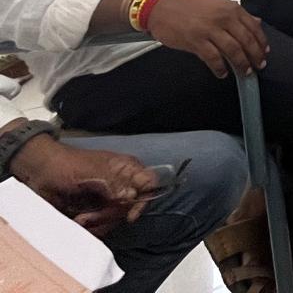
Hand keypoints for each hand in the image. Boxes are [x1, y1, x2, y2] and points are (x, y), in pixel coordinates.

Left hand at [11, 135, 156, 236]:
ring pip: (116, 220)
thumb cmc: (66, 165)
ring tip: (79, 220)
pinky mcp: (95, 213)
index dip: (144, 199)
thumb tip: (132, 197)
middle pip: (131, 208)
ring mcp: (108, 200)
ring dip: (97, 224)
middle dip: (110, 216)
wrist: (39, 174)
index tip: (129, 215)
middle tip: (89, 217)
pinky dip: (91, 229)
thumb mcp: (91, 172)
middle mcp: (122, 185)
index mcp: (126, 169)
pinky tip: (78, 223)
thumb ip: (114, 183)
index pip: (149, 184)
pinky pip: (103, 227)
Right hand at [147, 0, 269, 78]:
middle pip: (246, 40)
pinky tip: (223, 73)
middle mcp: (223, 17)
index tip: (265, 52)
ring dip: (241, 64)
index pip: (253, 27)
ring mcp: (210, 29)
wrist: (163, 7)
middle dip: (255, 56)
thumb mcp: (218, 4)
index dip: (261, 42)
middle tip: (259, 66)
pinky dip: (220, 68)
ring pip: (233, 50)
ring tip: (245, 72)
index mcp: (231, 8)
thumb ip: (237, 14)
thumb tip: (257, 22)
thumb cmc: (190, 6)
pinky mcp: (196, 40)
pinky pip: (213, 58)